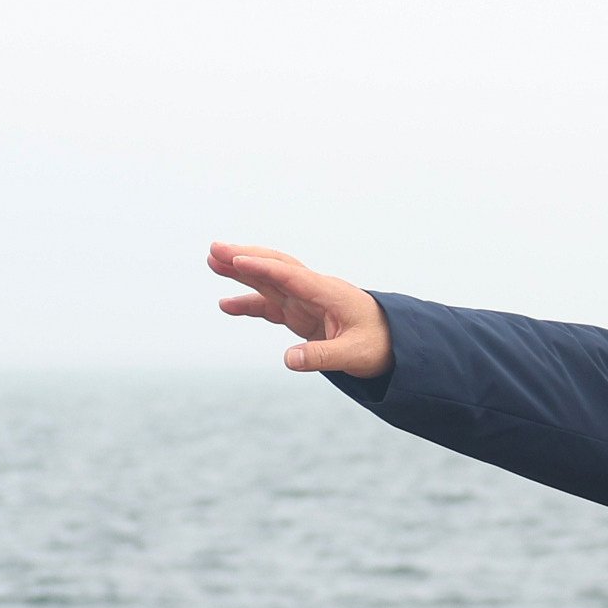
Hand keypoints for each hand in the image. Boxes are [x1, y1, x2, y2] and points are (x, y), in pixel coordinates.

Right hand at [209, 242, 393, 377]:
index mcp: (329, 293)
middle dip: (245, 258)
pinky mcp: (302, 314)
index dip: (264, 268)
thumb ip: (321, 356)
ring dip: (241, 271)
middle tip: (214, 249)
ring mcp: (306, 301)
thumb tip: (287, 359)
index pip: (291, 276)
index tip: (238, 259)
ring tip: (212, 262)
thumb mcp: (354, 355)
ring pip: (268, 281)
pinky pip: (271, 305)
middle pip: (275, 268)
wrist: (395, 344)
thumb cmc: (379, 345)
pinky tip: (225, 304)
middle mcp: (314, 291)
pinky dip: (249, 303)